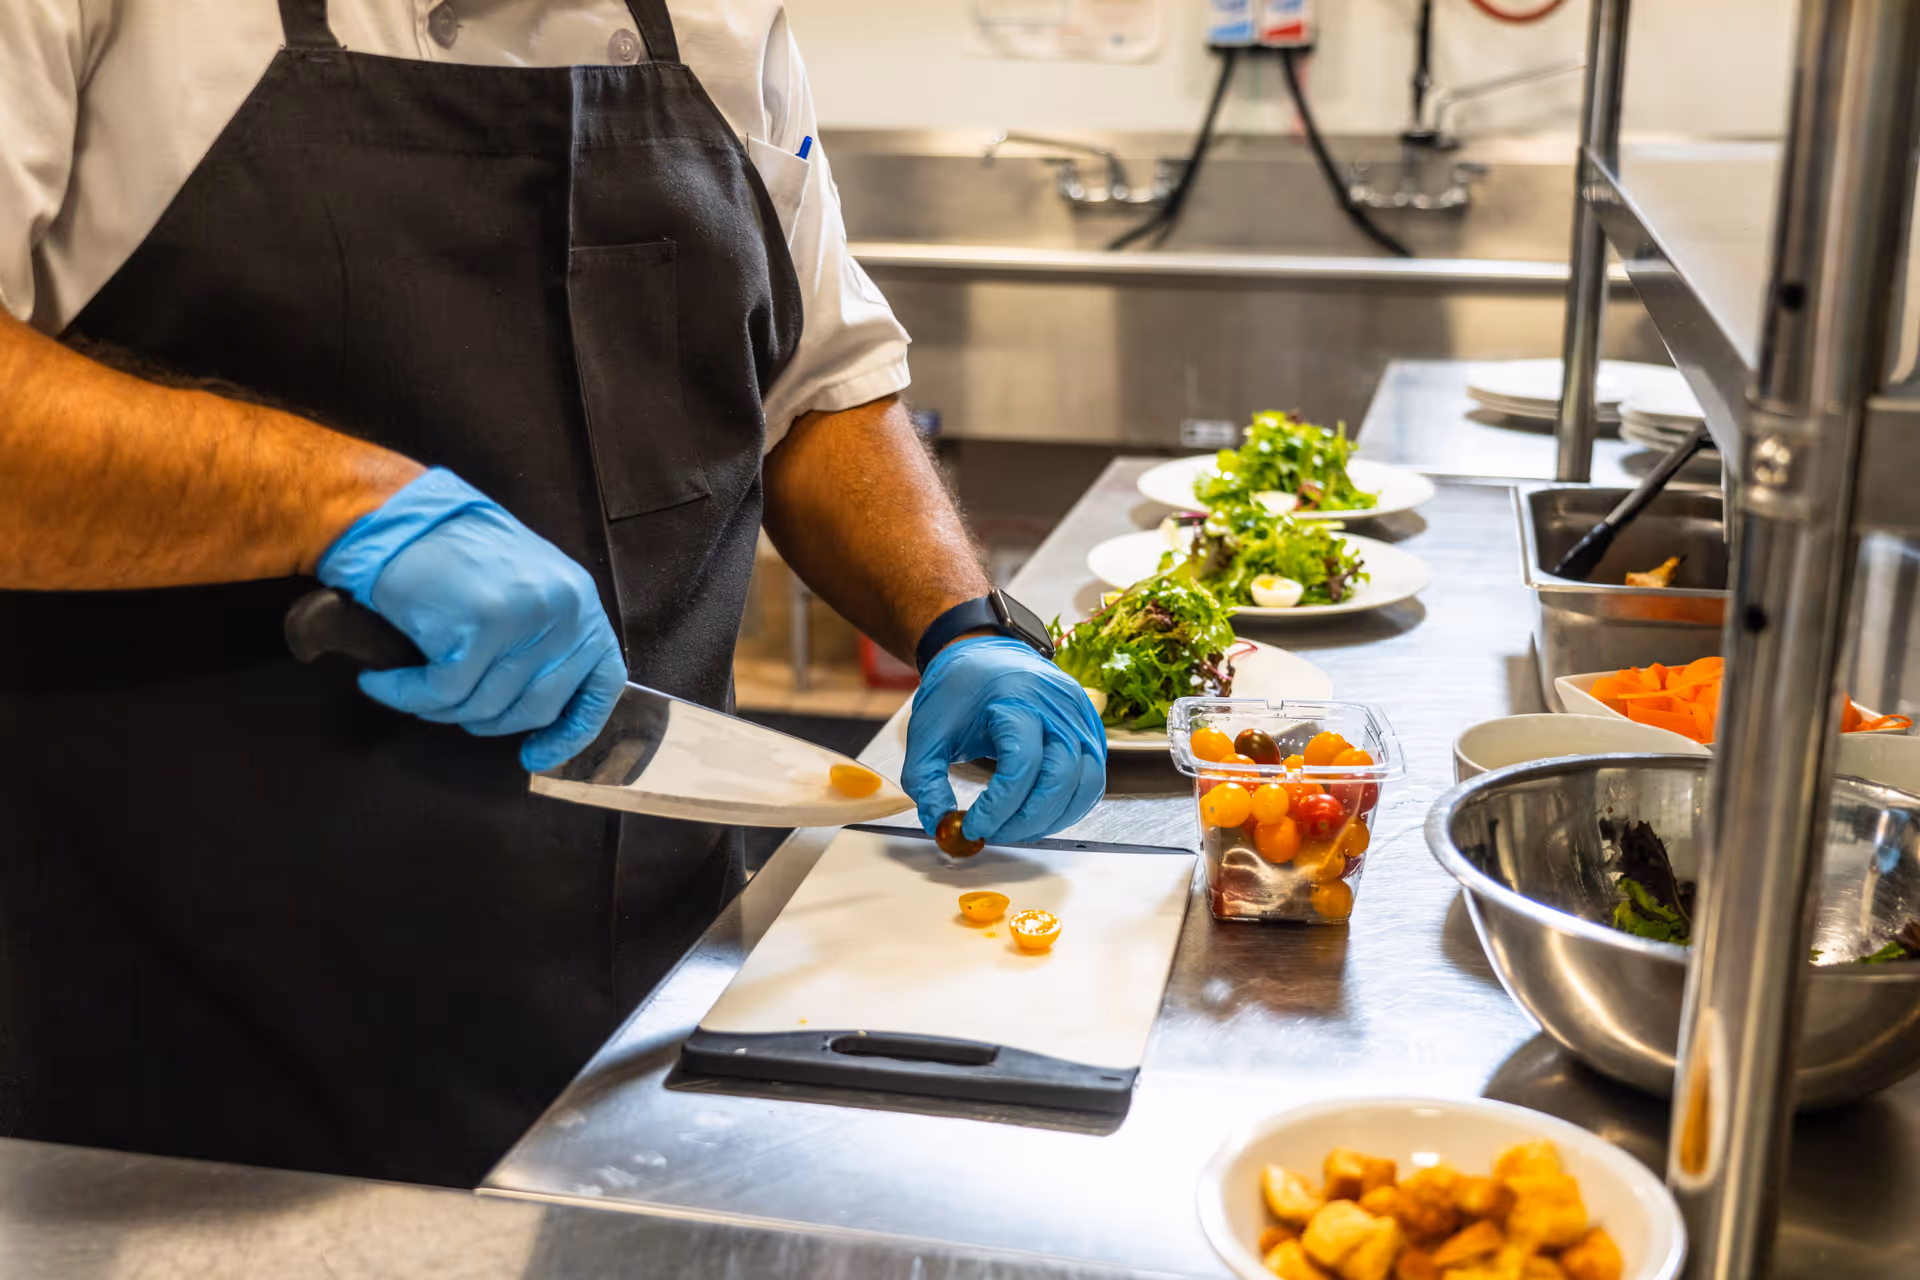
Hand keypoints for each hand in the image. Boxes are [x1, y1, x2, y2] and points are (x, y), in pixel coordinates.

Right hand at [317, 468, 625, 770]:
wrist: (401, 519)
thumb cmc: (457, 559)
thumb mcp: (528, 592)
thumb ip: (547, 644)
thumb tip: (542, 716)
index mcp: (582, 606)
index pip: (601, 686)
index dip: (572, 732)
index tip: (536, 755)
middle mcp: (564, 612)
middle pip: (535, 708)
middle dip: (487, 721)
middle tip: (446, 706)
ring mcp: (524, 619)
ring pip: (485, 706)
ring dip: (438, 709)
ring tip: (411, 687)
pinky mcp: (478, 627)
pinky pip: (441, 693)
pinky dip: (404, 695)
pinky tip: (381, 682)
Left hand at [901, 636, 1106, 844]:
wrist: (985, 653)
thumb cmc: (959, 689)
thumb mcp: (928, 731)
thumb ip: (925, 780)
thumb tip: (939, 825)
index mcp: (1017, 700)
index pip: (1022, 764)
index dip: (999, 806)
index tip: (973, 827)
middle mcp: (1059, 708)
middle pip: (1060, 779)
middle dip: (1026, 819)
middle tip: (993, 833)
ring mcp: (1081, 719)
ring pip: (1085, 785)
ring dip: (1051, 819)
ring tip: (1012, 826)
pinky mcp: (1090, 731)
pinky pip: (1091, 781)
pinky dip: (1067, 807)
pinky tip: (1036, 813)